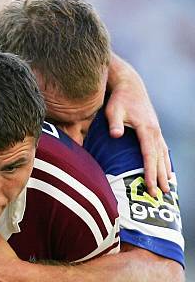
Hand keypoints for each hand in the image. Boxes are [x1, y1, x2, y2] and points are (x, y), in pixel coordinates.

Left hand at [106, 56, 170, 194]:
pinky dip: (165, 162)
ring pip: (163, 155)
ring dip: (164, 172)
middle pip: (158, 159)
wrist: (130, 85)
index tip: (149, 186)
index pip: (149, 155)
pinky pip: (162, 150)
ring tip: (167, 188)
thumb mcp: (113, 110)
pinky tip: (166, 172)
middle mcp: (155, 131)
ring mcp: (156, 131)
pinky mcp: (154, 130)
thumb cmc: (119, 100)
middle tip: (159, 196)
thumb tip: (116, 135)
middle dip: (159, 178)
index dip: (149, 172)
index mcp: (146, 129)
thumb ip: (114, 123)